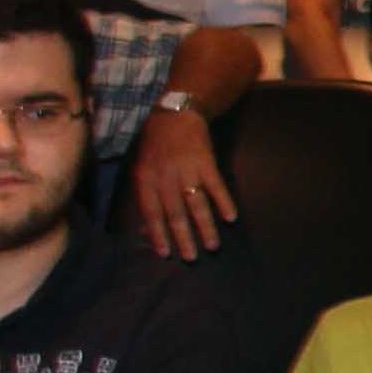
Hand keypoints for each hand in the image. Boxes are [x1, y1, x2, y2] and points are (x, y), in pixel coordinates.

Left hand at [126, 108, 235, 259]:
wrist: (175, 114)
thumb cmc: (155, 145)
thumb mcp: (142, 168)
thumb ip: (145, 195)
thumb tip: (147, 227)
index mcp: (147, 179)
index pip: (152, 212)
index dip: (158, 234)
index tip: (166, 254)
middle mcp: (166, 177)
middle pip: (176, 212)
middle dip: (184, 237)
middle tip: (191, 258)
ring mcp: (187, 170)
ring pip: (196, 203)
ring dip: (205, 226)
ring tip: (212, 245)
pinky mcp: (206, 163)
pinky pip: (216, 186)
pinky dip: (224, 202)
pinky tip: (230, 218)